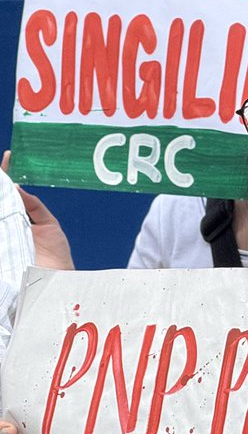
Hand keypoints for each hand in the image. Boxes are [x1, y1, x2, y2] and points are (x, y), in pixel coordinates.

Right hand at [2, 151, 73, 269]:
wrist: (55, 278)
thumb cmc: (55, 255)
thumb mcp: (48, 225)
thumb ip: (33, 206)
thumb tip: (17, 187)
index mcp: (20, 217)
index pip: (10, 192)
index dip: (6, 175)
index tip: (9, 156)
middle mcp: (7, 223)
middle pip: (0, 198)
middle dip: (0, 181)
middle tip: (1, 166)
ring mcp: (3, 234)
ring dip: (0, 192)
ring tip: (0, 176)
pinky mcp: (1, 246)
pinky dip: (1, 213)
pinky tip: (3, 200)